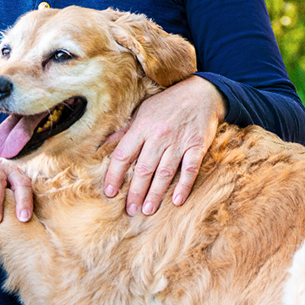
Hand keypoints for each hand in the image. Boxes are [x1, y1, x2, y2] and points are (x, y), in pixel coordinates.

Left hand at [103, 76, 225, 216]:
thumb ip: (124, 130)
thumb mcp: (142, 111)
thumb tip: (103, 143)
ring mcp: (179, 142)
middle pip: (143, 169)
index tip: (109, 192)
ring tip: (147, 210)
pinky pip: (190, 169)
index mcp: (141, 127)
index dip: (114, 175)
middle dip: (135, 192)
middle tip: (129, 211)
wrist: (200, 93)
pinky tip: (177, 201)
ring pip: (164, 172)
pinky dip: (184, 186)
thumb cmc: (167, 104)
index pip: (123, 155)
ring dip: (155, 194)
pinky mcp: (197, 146)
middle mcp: (158, 135)